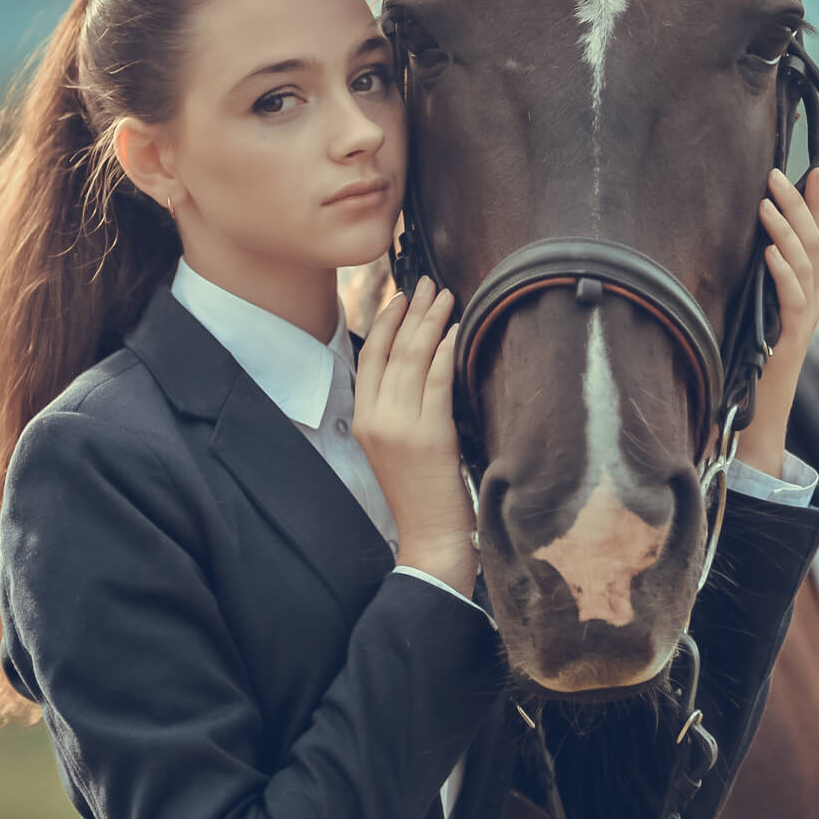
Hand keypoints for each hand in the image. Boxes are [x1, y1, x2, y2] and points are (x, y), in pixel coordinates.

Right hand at [352, 277, 476, 595]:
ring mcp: (401, 427)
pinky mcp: (430, 436)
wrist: (430, 536)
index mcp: (364, 419)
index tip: (400, 296)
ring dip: (431, 322)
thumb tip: (413, 363)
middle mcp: (377, 418)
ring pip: (413, 360)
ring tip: (446, 296)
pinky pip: (437, 382)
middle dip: (412, 311)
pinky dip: (445, 352)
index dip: (384, 321)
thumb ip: (394, 407)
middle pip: (392, 350)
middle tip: (428, 283)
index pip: (368, 356)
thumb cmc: (418, 491)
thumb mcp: (392, 445)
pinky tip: (455, 331)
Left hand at [735, 167, 818, 479]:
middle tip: (777, 174)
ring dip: (785, 231)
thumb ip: (759, 282)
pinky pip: (792, 301)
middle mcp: (810, 302)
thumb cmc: (751, 364)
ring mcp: (803, 321)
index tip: (814, 170)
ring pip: (804, 266)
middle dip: (798, 205)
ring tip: (766, 202)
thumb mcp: (755, 312)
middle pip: (812, 244)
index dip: (816, 205)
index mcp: (804, 291)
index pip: (814, 239)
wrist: (758, 417)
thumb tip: (746, 243)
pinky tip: (768, 253)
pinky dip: (782, 274)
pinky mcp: (790, 340)